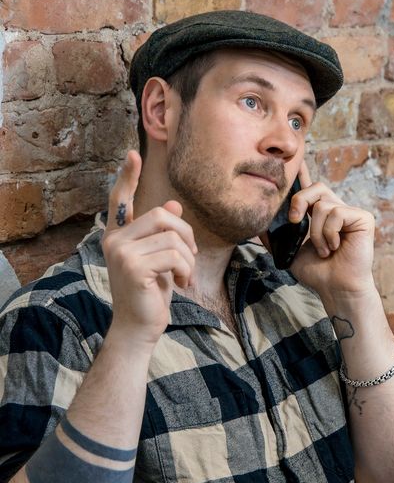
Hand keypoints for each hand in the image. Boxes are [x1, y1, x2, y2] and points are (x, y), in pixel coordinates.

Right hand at [101, 151, 196, 347]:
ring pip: (172, 237)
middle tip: (190, 259)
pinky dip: (186, 270)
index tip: (132, 155)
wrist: (138, 328)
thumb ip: (163, 235)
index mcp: (118, 236)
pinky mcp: (133, 266)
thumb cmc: (149, 295)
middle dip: (186, 236)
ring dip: (188, 259)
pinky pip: (174, 255)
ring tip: (184, 277)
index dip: (127, 177)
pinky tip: (180, 285)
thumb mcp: (159, 261)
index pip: (121, 200)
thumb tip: (175, 205)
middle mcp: (114, 240)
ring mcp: (121, 252)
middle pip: (163, 215)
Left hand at [262, 163, 375, 301]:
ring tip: (323, 250)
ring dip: (316, 232)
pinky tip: (335, 247)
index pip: (311, 187)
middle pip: (315, 188)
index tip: (295, 159)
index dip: (303, 172)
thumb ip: (276, 237)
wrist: (336, 288)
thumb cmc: (318, 273)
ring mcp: (350, 213)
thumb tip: (257, 225)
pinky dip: (329, 233)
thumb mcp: (289, 252)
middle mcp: (336, 209)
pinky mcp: (362, 218)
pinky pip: (336, 213)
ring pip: (322, 205)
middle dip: (299, 201)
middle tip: (294, 222)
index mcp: (320, 215)